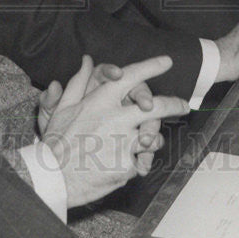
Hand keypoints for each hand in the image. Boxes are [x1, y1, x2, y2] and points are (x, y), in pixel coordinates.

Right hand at [41, 55, 188, 206]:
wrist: (54, 177)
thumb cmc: (57, 141)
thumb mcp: (63, 107)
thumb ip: (78, 82)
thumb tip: (87, 59)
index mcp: (102, 100)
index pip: (132, 76)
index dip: (152, 66)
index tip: (167, 62)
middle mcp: (117, 118)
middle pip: (158, 107)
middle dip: (175, 104)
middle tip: (185, 105)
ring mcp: (124, 142)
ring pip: (152, 137)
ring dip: (152, 139)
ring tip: (145, 142)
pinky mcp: (127, 165)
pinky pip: (140, 161)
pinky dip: (135, 162)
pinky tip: (123, 164)